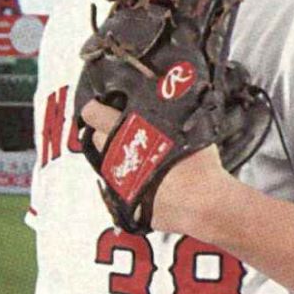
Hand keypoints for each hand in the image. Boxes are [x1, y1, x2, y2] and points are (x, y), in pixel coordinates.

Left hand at [80, 98, 227, 233]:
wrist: (200, 203)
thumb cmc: (195, 162)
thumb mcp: (185, 124)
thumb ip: (170, 109)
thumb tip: (174, 90)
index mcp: (124, 131)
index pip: (93, 113)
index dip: (95, 108)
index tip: (99, 105)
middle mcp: (115, 156)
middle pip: (97, 139)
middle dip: (107, 133)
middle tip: (126, 130)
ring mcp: (118, 182)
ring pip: (109, 164)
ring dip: (121, 158)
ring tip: (144, 157)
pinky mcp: (127, 203)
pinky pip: (124, 189)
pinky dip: (134, 183)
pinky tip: (153, 181)